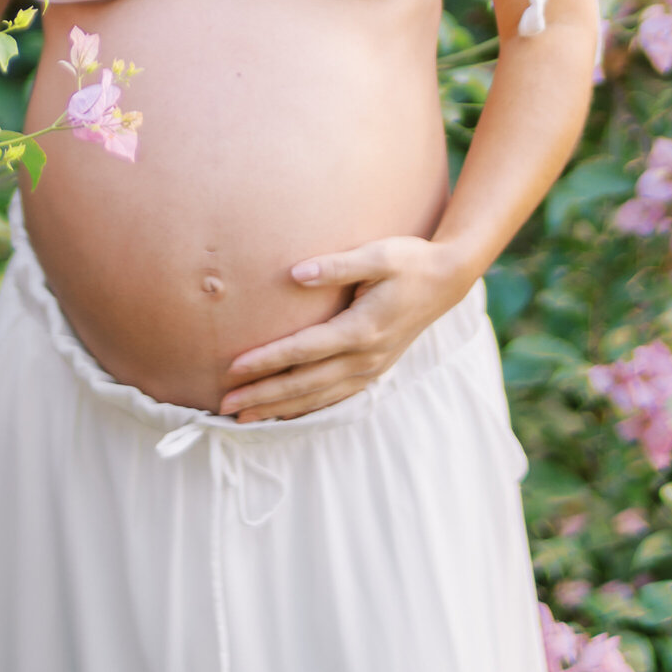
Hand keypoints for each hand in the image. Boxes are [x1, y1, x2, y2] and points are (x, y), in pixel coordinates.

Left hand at [218, 236, 473, 422]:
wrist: (447, 281)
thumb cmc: (410, 261)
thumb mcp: (378, 254)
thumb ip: (336, 266)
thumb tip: (294, 273)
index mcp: (362, 329)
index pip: (303, 350)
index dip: (267, 361)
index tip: (233, 369)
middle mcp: (365, 357)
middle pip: (304, 383)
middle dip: (262, 395)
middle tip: (225, 406)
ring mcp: (371, 369)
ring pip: (317, 397)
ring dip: (278, 408)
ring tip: (243, 417)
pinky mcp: (373, 371)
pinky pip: (333, 398)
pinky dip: (305, 408)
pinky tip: (283, 412)